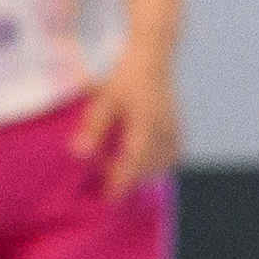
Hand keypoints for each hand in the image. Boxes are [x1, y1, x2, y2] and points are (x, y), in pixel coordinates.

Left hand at [65, 51, 180, 192]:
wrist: (152, 59)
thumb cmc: (123, 79)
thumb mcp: (104, 99)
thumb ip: (93, 127)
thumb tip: (78, 154)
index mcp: (146, 120)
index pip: (133, 160)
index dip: (121, 182)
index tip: (108, 198)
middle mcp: (165, 128)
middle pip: (148, 166)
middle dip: (128, 178)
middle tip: (108, 180)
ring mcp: (175, 131)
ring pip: (160, 164)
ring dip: (141, 173)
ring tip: (121, 171)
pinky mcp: (179, 132)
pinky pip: (169, 158)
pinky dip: (154, 166)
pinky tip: (141, 164)